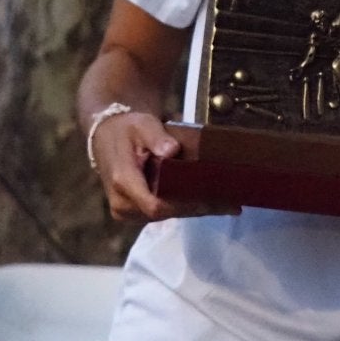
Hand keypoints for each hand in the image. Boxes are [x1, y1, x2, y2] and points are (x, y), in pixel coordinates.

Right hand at [90, 111, 237, 222]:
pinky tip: (213, 203)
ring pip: (169, 215)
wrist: (108, 136)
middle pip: (167, 213)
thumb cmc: (128, 129)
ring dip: (197, 209)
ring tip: (228, 203)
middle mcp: (123, 204)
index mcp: (123, 182)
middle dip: (200, 208)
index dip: (186, 205)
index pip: (156, 205)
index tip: (212, 197)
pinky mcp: (137, 212)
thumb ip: (157, 137)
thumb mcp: (142, 125)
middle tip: (231, 203)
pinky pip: (165, 212)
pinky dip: (188, 207)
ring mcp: (129, 211)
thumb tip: (172, 150)